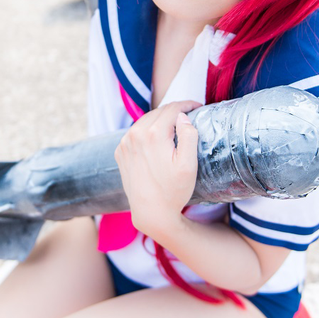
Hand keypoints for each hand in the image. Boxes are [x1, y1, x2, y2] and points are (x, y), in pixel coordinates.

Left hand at [114, 101, 201, 236]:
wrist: (150, 213)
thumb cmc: (173, 191)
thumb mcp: (188, 165)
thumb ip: (188, 136)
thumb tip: (183, 116)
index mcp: (153, 134)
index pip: (172, 108)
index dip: (187, 104)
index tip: (198, 107)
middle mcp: (135, 134)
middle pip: (158, 112)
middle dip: (175, 111)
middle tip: (189, 115)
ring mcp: (124, 143)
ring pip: (145, 120)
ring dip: (160, 119)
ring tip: (175, 125)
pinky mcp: (120, 152)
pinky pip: (135, 133)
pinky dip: (146, 130)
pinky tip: (157, 138)